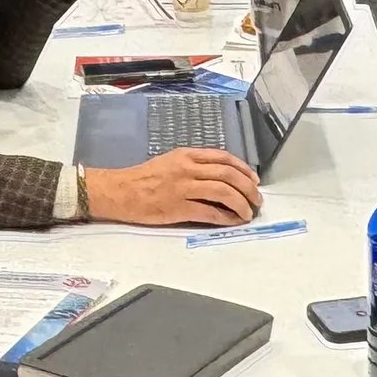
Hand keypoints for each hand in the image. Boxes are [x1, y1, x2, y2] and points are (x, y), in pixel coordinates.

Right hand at [84, 149, 260, 227]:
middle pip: (228, 175)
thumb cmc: (142, 178)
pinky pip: (210, 212)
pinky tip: (232, 221)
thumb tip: (219, 178)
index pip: (223, 158)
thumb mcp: (169, 162)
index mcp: (186, 155)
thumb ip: (193, 166)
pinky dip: (225, 217)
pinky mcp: (178, 207)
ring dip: (241, 204)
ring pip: (223, 192)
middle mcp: (187, 169)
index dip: (243, 169)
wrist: (120, 191)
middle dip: (248, 188)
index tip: (253, 180)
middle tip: (256, 199)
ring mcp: (183, 188)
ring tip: (248, 213)